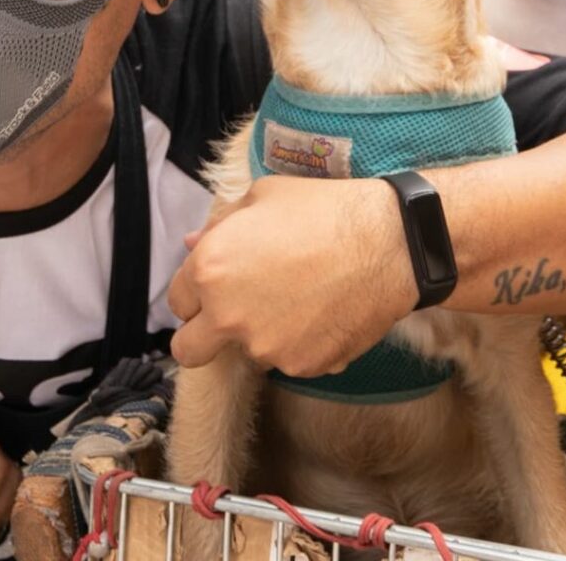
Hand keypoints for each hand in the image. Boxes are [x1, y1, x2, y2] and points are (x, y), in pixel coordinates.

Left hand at [168, 175, 416, 374]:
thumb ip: (218, 227)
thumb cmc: (321, 210)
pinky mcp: (302, 366)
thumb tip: (191, 243)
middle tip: (230, 315)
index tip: (214, 287)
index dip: (194, 292)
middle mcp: (227, 315)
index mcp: (209, 270)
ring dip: (258, 334)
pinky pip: (287, 360)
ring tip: (296, 297)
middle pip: (188, 350)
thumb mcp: (260, 199)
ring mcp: (264, 347)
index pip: (177, 300)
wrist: (388, 242)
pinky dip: (298, 343)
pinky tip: (321, 311)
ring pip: (245, 352)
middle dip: (201, 336)